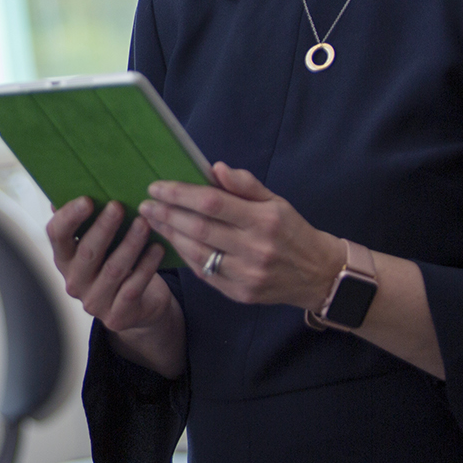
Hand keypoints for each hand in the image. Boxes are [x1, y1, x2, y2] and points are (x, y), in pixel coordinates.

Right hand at [47, 198, 184, 377]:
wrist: (139, 306)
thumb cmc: (116, 262)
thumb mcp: (100, 243)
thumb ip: (86, 221)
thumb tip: (72, 185)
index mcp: (64, 258)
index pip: (56, 235)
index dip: (70, 217)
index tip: (87, 199)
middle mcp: (74, 281)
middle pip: (87, 252)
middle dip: (103, 227)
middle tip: (119, 206)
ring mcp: (94, 302)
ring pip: (114, 269)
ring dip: (130, 243)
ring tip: (145, 223)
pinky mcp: (117, 316)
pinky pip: (133, 287)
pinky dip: (147, 266)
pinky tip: (158, 248)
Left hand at [139, 162, 343, 309]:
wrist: (317, 275)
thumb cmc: (291, 231)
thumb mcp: (276, 201)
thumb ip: (246, 185)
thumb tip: (216, 168)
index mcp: (264, 220)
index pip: (212, 203)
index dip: (180, 193)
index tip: (157, 186)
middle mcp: (255, 248)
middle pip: (199, 228)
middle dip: (167, 214)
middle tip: (145, 204)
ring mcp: (247, 274)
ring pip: (197, 252)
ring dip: (170, 235)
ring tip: (152, 221)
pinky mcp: (240, 294)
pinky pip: (204, 273)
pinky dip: (185, 256)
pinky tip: (172, 241)